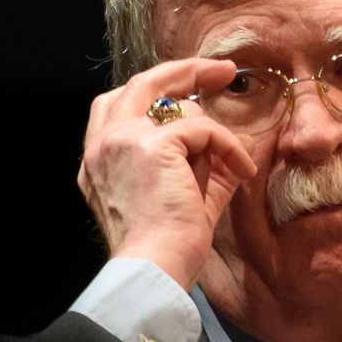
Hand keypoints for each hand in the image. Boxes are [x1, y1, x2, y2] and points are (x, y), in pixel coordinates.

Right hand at [77, 58, 259, 289]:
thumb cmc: (167, 249)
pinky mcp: (150, 144)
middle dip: (185, 71)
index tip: (194, 90)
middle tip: (222, 70)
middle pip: (142, 84)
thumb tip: (231, 146)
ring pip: (176, 104)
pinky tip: (241, 172)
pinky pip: (202, 128)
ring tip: (233, 163)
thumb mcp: (182, 200)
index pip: (121, 105)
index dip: (160, 91)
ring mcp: (121, 141)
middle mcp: (101, 145)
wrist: (154, 270)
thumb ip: (199, 168)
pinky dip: (227, 146)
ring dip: (214, 132)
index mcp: (99, 161)